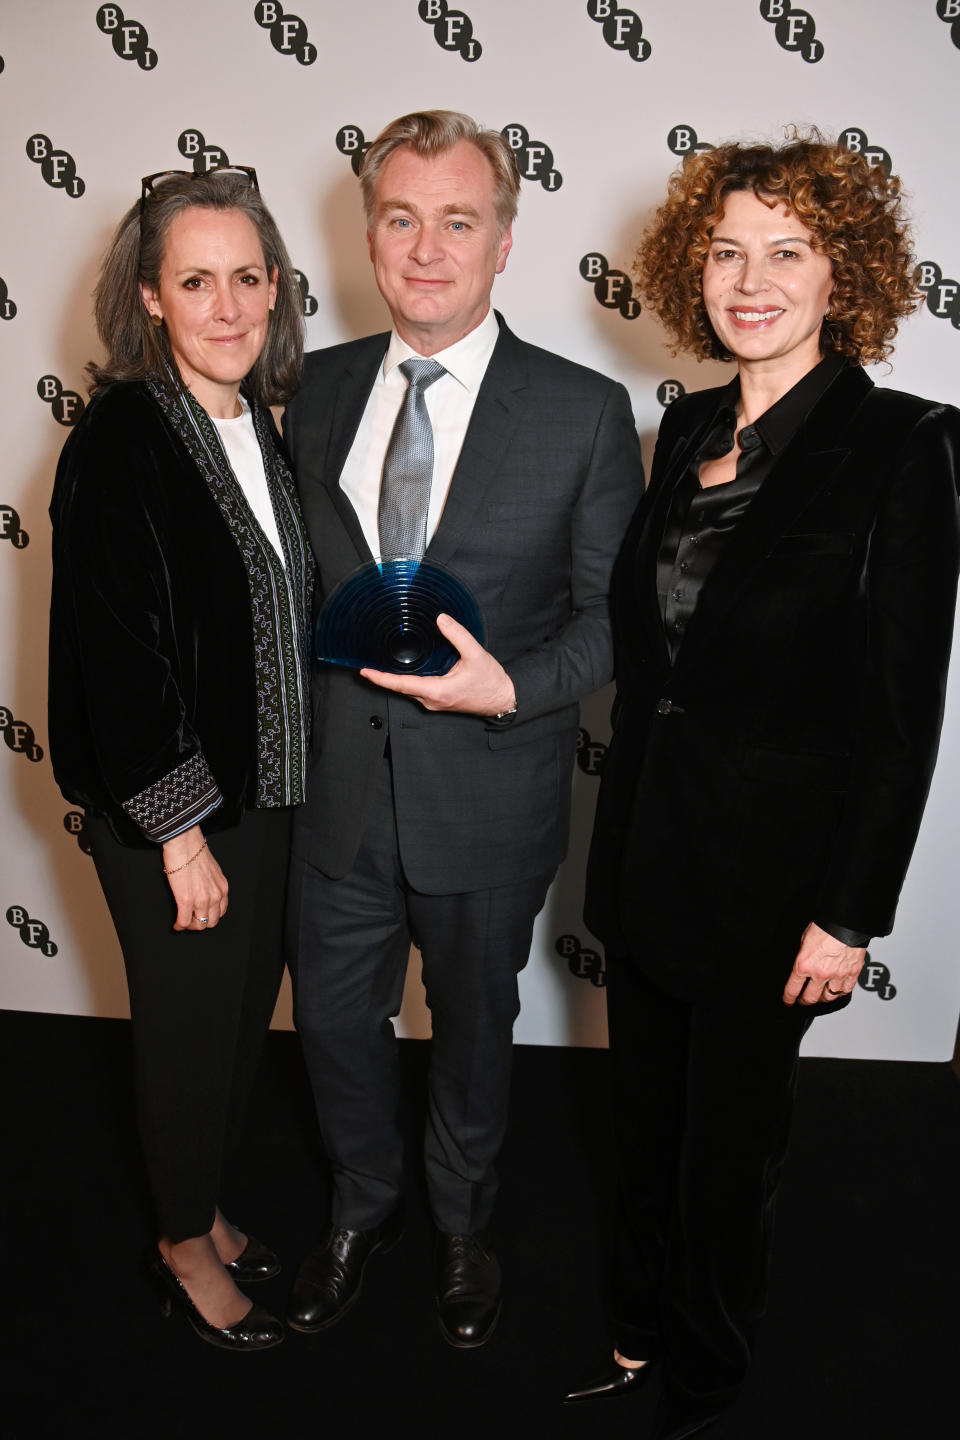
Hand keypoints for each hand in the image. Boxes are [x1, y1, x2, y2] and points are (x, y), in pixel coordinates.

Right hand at [161, 825, 228, 931]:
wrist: (185, 844)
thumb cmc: (195, 852)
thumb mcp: (213, 870)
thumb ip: (212, 884)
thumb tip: (204, 890)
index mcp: (222, 888)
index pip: (220, 912)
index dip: (210, 917)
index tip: (202, 916)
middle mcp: (215, 896)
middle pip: (211, 922)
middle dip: (200, 924)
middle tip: (191, 921)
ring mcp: (202, 900)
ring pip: (199, 925)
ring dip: (190, 926)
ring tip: (183, 923)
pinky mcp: (186, 900)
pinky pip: (184, 921)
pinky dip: (180, 926)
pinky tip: (176, 925)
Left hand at [360, 613, 515, 716]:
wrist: (502, 699)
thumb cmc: (491, 682)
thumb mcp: (476, 655)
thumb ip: (458, 635)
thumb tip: (442, 619)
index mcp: (437, 691)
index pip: (402, 685)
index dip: (381, 678)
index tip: (365, 672)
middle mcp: (432, 700)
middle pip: (400, 689)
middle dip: (382, 679)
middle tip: (365, 668)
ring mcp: (434, 703)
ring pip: (408, 691)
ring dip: (393, 681)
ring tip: (377, 670)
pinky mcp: (438, 700)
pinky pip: (416, 691)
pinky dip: (405, 682)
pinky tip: (401, 672)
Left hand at [782, 921, 864, 1005]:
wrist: (846, 922)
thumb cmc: (825, 926)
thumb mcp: (804, 940)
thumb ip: (803, 956)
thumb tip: (803, 963)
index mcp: (804, 964)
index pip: (793, 988)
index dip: (789, 998)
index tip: (788, 1001)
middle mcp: (820, 973)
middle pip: (811, 998)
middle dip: (805, 1001)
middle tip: (803, 1001)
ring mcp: (837, 975)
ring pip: (829, 997)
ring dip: (823, 998)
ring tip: (821, 996)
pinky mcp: (852, 974)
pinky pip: (845, 991)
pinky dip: (840, 992)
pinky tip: (837, 990)